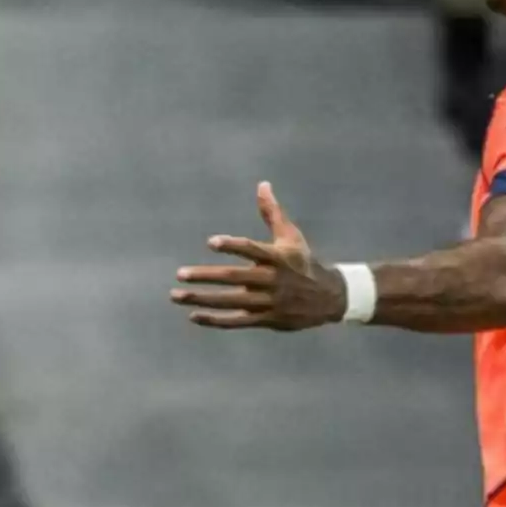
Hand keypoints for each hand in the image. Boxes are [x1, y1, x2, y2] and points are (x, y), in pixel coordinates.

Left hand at [170, 182, 346, 330]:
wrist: (329, 298)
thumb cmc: (303, 262)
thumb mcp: (291, 237)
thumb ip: (272, 213)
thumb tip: (262, 185)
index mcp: (278, 258)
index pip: (253, 250)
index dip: (233, 245)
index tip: (211, 242)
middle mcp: (272, 280)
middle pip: (235, 278)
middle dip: (206, 277)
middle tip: (180, 274)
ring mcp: (269, 302)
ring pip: (231, 301)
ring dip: (203, 299)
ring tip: (177, 295)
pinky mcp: (266, 319)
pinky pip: (237, 321)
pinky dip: (216, 320)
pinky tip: (194, 316)